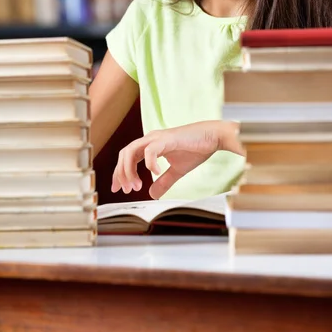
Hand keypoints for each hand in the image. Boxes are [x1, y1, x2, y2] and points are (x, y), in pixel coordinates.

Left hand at [111, 120, 238, 198]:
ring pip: (132, 151)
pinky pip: (150, 150)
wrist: (213, 137)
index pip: (127, 157)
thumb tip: (152, 194)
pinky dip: (149, 163)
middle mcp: (150, 139)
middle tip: (127, 190)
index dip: (119, 173)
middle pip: (125, 154)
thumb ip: (164, 182)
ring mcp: (157, 137)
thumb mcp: (177, 170)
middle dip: (121, 174)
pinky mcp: (167, 139)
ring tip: (137, 186)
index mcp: (150, 144)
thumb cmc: (196, 149)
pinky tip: (155, 173)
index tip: (118, 189)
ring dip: (130, 170)